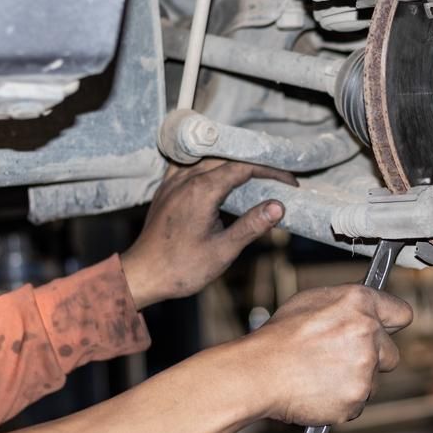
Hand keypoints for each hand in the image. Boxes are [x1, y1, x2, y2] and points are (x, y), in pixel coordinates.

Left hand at [121, 159, 296, 308]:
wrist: (142, 275)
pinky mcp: (166, 190)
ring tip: (255, 171)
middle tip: (279, 177)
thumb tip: (278, 207)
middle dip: (256, 164)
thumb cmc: (181, 267)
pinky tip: (217, 172)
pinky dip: (209, 163)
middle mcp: (185, 180)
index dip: (270, 171)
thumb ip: (251, 225)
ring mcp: (173, 183)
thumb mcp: (223, 251)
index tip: (290, 182)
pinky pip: (189, 164)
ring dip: (233, 161)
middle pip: (227, 159)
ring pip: (208, 158)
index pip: (243, 168)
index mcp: (201, 191)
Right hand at [229, 285, 412, 425]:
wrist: (258, 372)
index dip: (391, 324)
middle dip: (373, 358)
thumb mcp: (312, 301)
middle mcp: (368, 332)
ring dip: (355, 381)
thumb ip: (348, 305)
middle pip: (391, 354)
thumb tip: (366, 309)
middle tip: (341, 359)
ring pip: (374, 381)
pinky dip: (343, 401)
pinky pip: (358, 402)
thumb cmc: (279, 337)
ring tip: (322, 374)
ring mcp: (365, 366)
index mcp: (359, 303)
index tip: (386, 331)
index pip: (401, 313)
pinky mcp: (356, 397)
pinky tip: (320, 390)